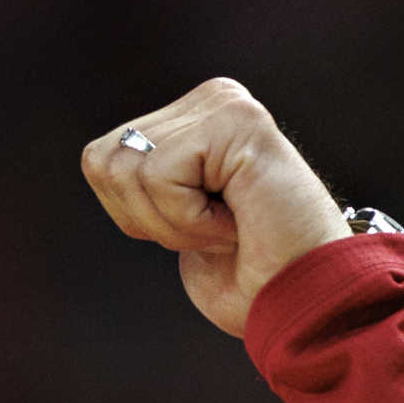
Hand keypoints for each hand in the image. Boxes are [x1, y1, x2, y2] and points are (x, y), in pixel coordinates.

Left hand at [81, 78, 349, 336]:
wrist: (303, 304)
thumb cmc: (249, 278)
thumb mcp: (173, 223)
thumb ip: (141, 183)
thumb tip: (100, 157)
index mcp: (192, 117)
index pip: (99, 159)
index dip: (133, 216)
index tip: (197, 229)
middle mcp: (211, 98)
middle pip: (104, 160)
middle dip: (147, 219)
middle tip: (214, 231)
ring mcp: (226, 104)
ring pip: (127, 168)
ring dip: (173, 223)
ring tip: (229, 225)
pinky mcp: (238, 120)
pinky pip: (159, 177)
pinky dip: (191, 220)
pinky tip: (239, 220)